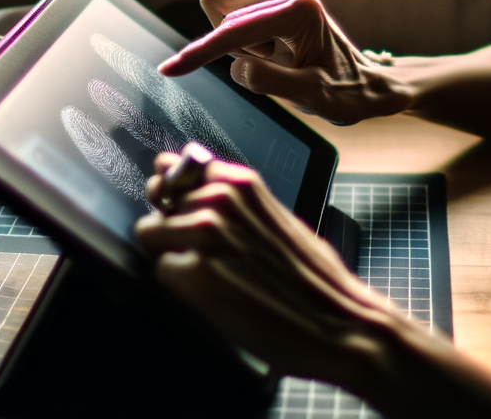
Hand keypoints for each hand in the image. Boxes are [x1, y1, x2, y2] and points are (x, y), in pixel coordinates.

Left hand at [134, 152, 412, 389]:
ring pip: (150, 233)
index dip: (174, 190)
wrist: (340, 323)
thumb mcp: (277, 216)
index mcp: (241, 182)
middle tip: (200, 250)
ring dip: (171, 254)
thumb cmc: (316, 279)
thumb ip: (236, 201)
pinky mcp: (194, 274)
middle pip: (157, 199)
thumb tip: (194, 192)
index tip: (178, 204)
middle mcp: (219, 199)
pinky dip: (179, 287)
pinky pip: (160, 272)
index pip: (174, 165)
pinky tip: (213, 296)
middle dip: (171, 222)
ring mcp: (204, 234)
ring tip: (211, 275)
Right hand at [157, 0, 411, 124]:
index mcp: (300, 7)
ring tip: (276, 57)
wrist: (363, 82)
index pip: (233, 29)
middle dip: (234, 47)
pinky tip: (275, 49)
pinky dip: (245, 36)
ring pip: (222, 10)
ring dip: (239, 42)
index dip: (199, 52)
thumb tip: (238, 68)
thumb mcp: (310, 97)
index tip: (170, 70)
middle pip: (221, 11)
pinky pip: (233, 11)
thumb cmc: (341, 92)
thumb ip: (271, 82)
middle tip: (272, 64)